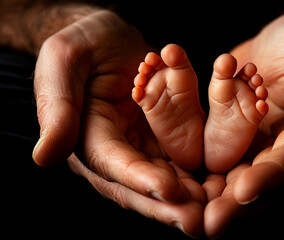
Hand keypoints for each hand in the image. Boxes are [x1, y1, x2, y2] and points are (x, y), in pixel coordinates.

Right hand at [32, 10, 204, 236]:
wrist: (110, 37)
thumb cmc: (83, 44)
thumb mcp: (64, 62)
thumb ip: (57, 106)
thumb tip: (44, 157)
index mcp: (88, 136)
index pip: (113, 164)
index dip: (140, 179)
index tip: (168, 190)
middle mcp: (116, 150)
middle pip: (141, 185)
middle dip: (169, 205)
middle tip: (198, 220)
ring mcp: (141, 146)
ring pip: (165, 179)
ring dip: (189, 199)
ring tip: (215, 209)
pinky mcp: (163, 137)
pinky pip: (182, 159)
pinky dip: (200, 174)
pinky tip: (221, 184)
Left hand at [204, 13, 283, 237]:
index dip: (269, 177)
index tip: (244, 190)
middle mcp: (279, 150)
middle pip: (257, 182)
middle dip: (232, 204)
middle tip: (207, 224)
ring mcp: (252, 145)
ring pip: (230, 178)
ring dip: (208, 198)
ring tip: (184, 214)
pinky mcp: (228, 135)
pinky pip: (209, 156)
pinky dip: (192, 173)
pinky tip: (170, 186)